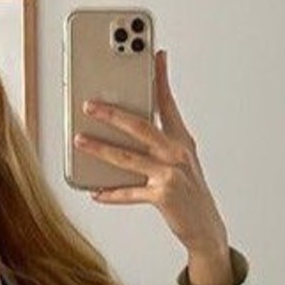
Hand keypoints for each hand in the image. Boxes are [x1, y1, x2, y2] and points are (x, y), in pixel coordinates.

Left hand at [73, 49, 228, 257]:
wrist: (206, 228)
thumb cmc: (188, 193)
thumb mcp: (178, 163)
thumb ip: (156, 144)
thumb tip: (123, 130)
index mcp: (182, 141)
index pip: (168, 103)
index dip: (160, 78)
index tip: (155, 55)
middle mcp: (178, 153)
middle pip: (141, 126)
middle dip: (112, 113)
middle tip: (89, 104)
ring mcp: (171, 175)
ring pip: (128, 158)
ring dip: (100, 149)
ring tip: (78, 141)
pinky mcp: (163, 196)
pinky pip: (130, 193)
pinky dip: (111, 193)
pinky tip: (95, 192)